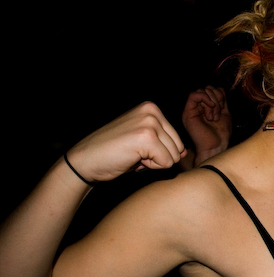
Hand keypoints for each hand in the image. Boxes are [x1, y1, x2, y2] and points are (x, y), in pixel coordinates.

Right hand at [67, 102, 185, 182]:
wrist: (85, 161)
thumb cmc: (113, 153)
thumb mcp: (142, 142)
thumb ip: (164, 142)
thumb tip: (184, 152)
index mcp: (151, 108)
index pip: (177, 139)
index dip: (159, 151)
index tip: (136, 148)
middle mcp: (152, 111)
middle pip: (178, 147)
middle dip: (159, 157)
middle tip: (134, 153)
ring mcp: (149, 123)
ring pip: (173, 156)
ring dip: (154, 162)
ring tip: (133, 155)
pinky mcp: (147, 137)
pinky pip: (166, 163)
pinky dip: (150, 167)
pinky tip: (132, 159)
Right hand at [182, 86, 231, 164]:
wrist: (216, 146)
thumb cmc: (220, 134)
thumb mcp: (224, 113)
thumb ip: (222, 101)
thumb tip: (219, 89)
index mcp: (207, 106)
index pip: (212, 89)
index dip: (220, 94)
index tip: (223, 108)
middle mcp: (198, 107)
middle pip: (207, 88)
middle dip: (217, 97)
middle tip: (219, 112)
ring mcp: (192, 109)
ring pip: (201, 90)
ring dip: (212, 102)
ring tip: (214, 116)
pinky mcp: (188, 112)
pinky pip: (193, 95)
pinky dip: (205, 99)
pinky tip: (210, 110)